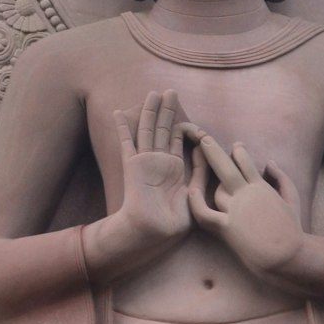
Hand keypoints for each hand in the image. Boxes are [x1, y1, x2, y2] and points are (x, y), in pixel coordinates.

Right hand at [113, 90, 200, 246]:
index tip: (186, 112)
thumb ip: (200, 171)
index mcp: (174, 168)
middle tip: (170, 91)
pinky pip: (126, 142)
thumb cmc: (173, 221)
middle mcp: (159, 160)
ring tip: (152, 93)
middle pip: (162, 128)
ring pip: (147, 129)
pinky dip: (122, 127)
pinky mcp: (133, 164)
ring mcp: (145, 161)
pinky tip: (118, 112)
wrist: (153, 232)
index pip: (176, 139)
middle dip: (166, 110)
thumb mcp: (194, 193)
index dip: (181, 125)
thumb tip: (205, 147)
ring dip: (149, 111)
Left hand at [188, 136, 304, 277]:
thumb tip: (269, 162)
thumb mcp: (292, 198)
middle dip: (214, 150)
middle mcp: (247, 195)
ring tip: (198, 170)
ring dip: (209, 181)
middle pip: (226, 167)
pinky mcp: (227, 228)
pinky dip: (197, 203)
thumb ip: (281, 177)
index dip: (238, 151)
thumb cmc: (292, 230)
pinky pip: (206, 214)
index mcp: (261, 187)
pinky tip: (191, 192)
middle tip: (204, 138)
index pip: (245, 162)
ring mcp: (236, 211)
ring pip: (217, 189)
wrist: (286, 256)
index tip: (234, 146)